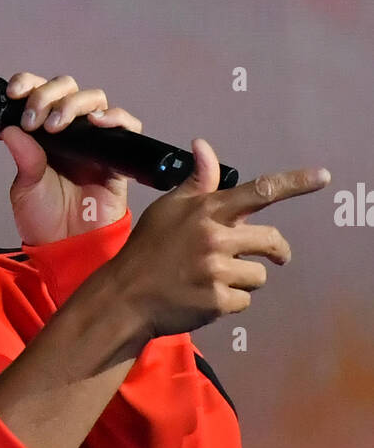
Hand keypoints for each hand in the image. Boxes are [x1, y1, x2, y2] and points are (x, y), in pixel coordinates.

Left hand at [0, 72, 139, 242]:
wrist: (67, 248)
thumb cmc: (44, 219)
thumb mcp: (25, 187)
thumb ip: (24, 157)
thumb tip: (10, 127)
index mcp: (44, 131)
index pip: (39, 92)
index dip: (28, 84)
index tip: (15, 93)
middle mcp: (70, 130)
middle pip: (68, 88)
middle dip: (48, 94)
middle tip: (36, 119)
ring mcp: (95, 140)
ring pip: (94, 99)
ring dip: (74, 103)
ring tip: (57, 123)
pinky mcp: (118, 156)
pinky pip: (127, 126)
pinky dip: (115, 117)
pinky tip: (97, 122)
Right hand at [107, 136, 331, 339]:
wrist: (125, 297)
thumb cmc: (147, 249)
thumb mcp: (167, 209)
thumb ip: (196, 182)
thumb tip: (203, 145)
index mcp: (207, 211)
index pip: (260, 191)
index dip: (295, 183)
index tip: (323, 177)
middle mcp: (215, 237)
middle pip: (271, 241)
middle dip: (277, 250)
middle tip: (276, 256)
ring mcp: (217, 271)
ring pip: (259, 275)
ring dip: (245, 279)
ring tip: (216, 280)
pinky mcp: (217, 301)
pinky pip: (245, 300)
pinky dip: (230, 302)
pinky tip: (206, 298)